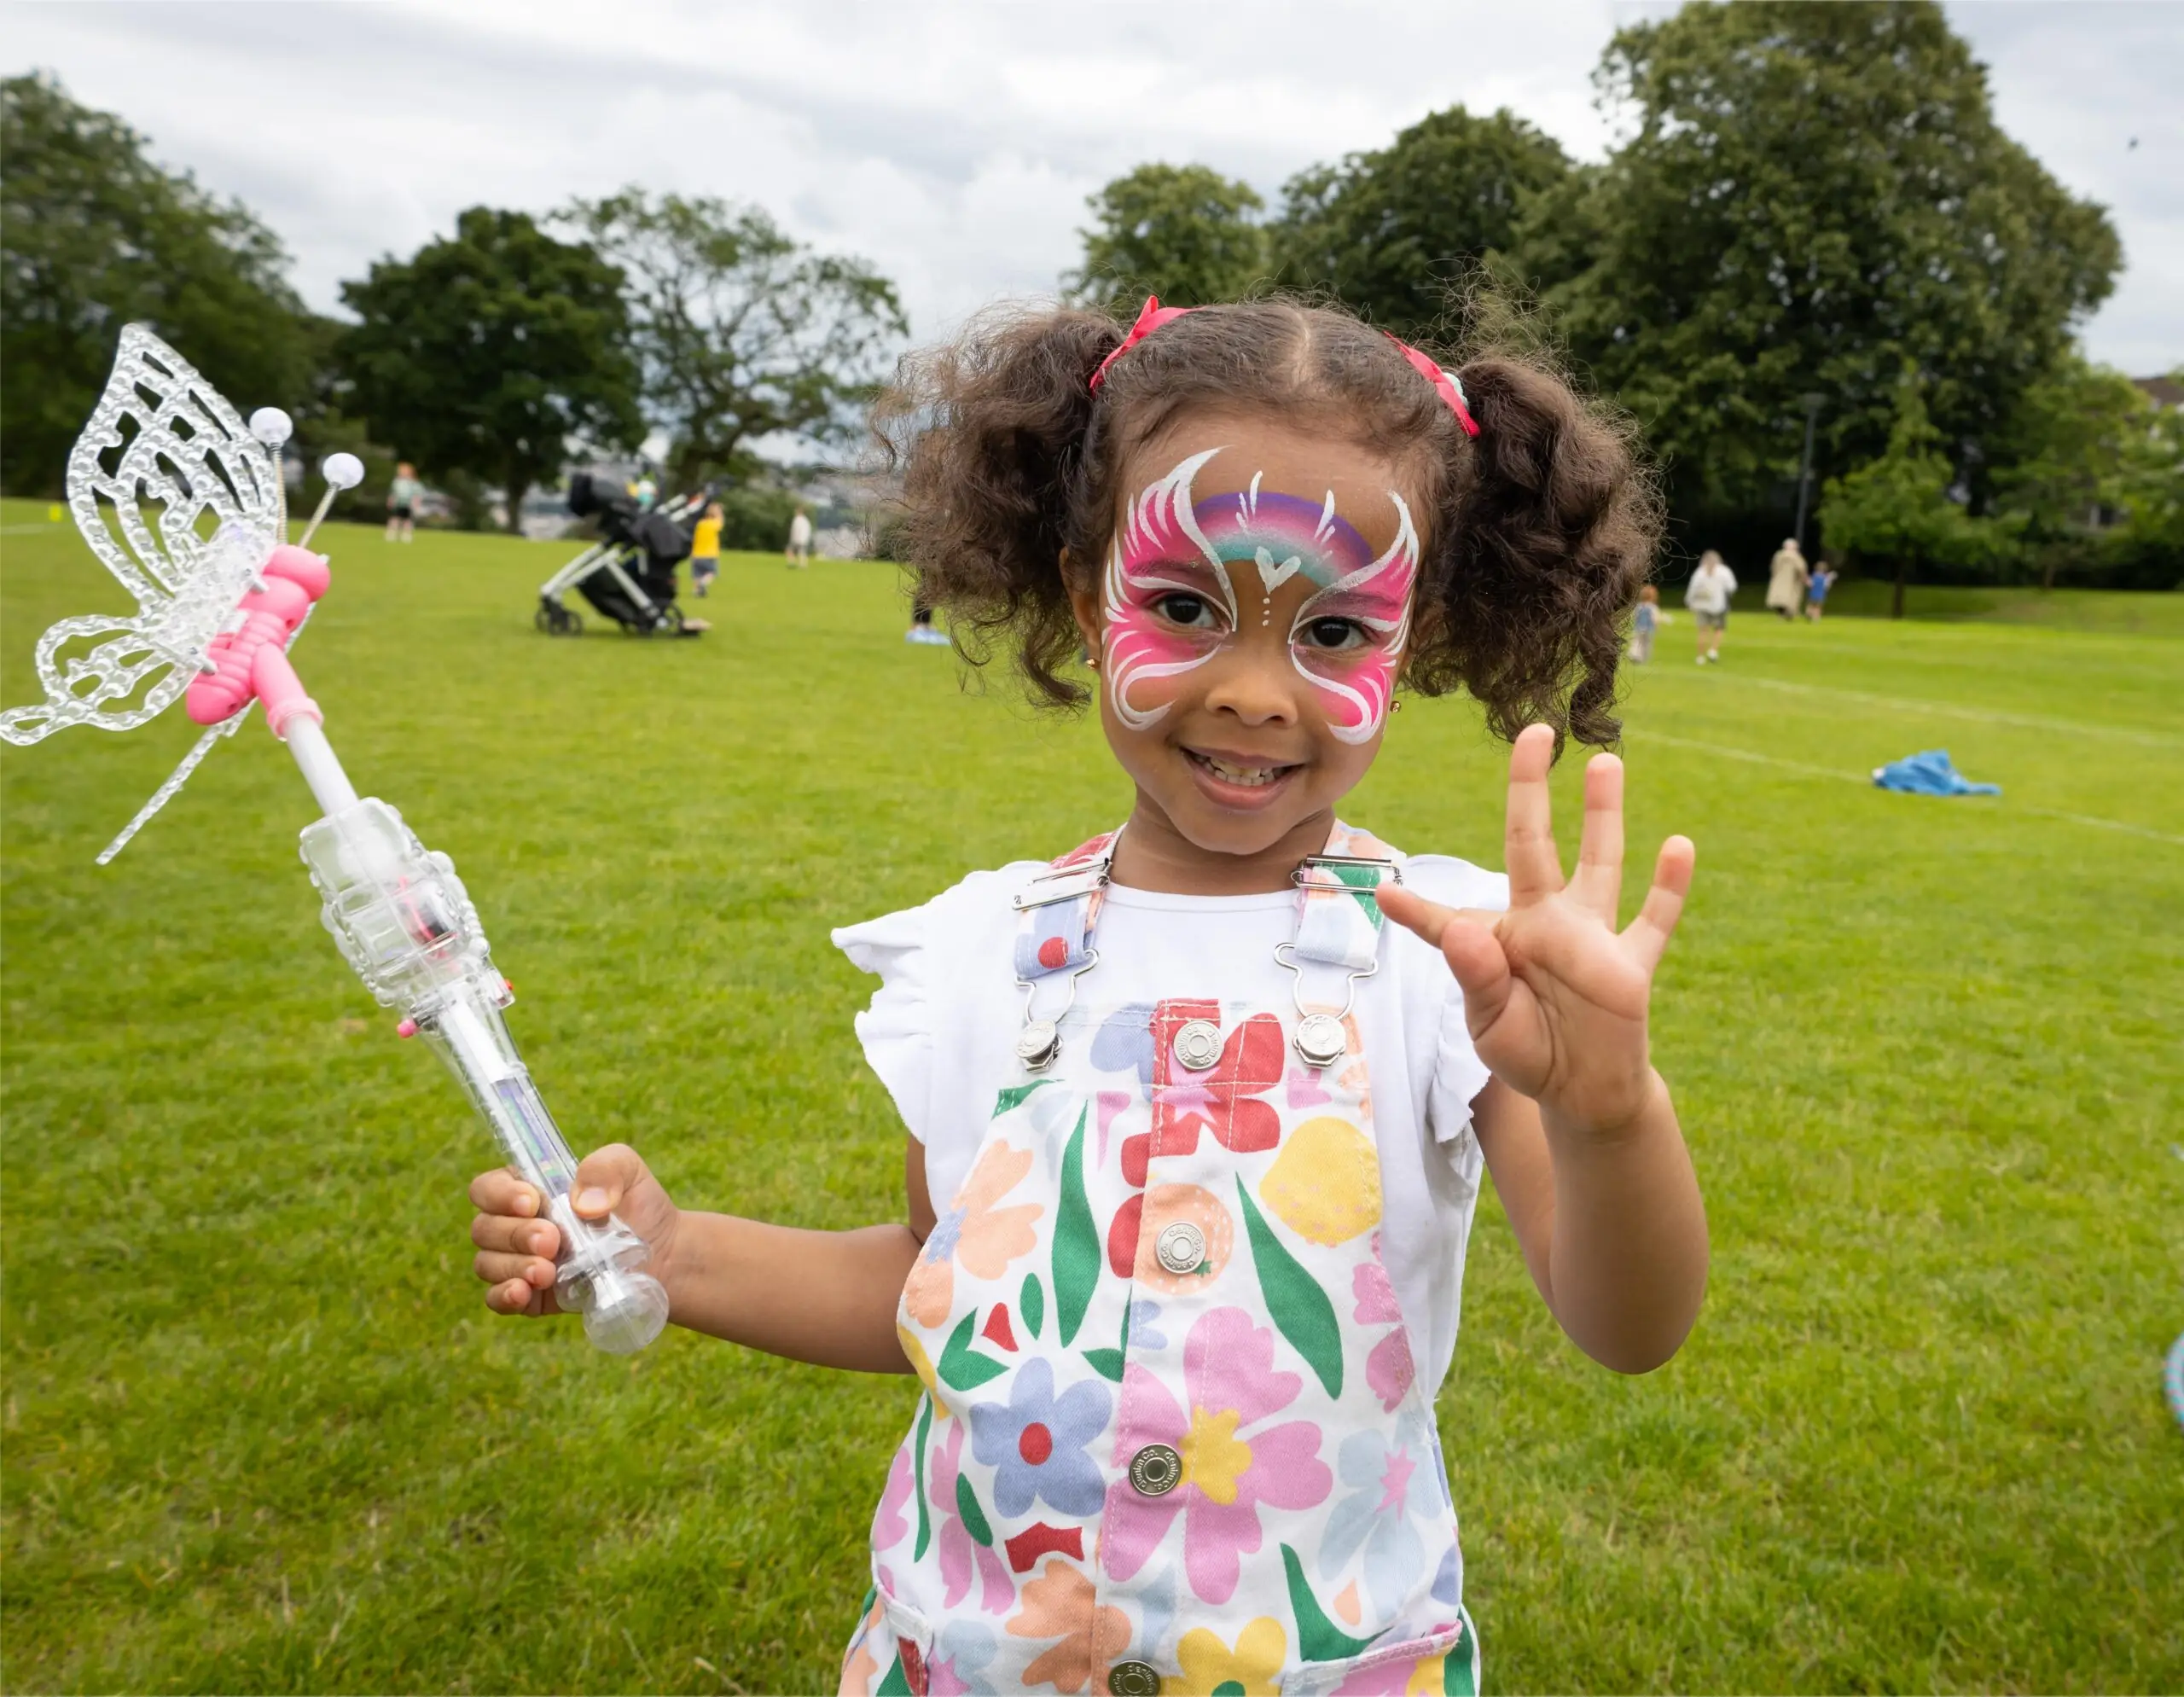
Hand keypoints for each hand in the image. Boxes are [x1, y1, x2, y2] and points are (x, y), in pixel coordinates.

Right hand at [468, 1143, 681, 1317]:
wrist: (663, 1255)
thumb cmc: (639, 1206)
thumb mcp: (629, 1172)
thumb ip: (605, 1167)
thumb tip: (580, 1203)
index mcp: (529, 1189)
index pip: (487, 1188)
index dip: (500, 1194)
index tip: (532, 1202)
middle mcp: (517, 1225)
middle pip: (484, 1229)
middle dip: (515, 1235)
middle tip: (553, 1240)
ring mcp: (521, 1262)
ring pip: (487, 1264)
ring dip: (514, 1266)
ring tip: (549, 1270)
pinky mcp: (532, 1296)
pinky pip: (496, 1299)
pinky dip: (504, 1296)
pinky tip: (524, 1293)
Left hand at [1377, 723, 1693, 1137]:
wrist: (1583, 1091)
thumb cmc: (1526, 1051)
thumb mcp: (1490, 1026)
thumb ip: (1477, 979)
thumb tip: (1463, 933)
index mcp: (1497, 939)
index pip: (1447, 919)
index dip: (1415, 910)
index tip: (1382, 895)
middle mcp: (1544, 922)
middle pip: (1532, 842)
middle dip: (1530, 787)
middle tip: (1533, 733)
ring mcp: (1590, 938)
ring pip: (1601, 862)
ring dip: (1604, 813)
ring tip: (1605, 762)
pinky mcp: (1629, 964)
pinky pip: (1654, 919)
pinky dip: (1668, 887)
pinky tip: (1680, 846)